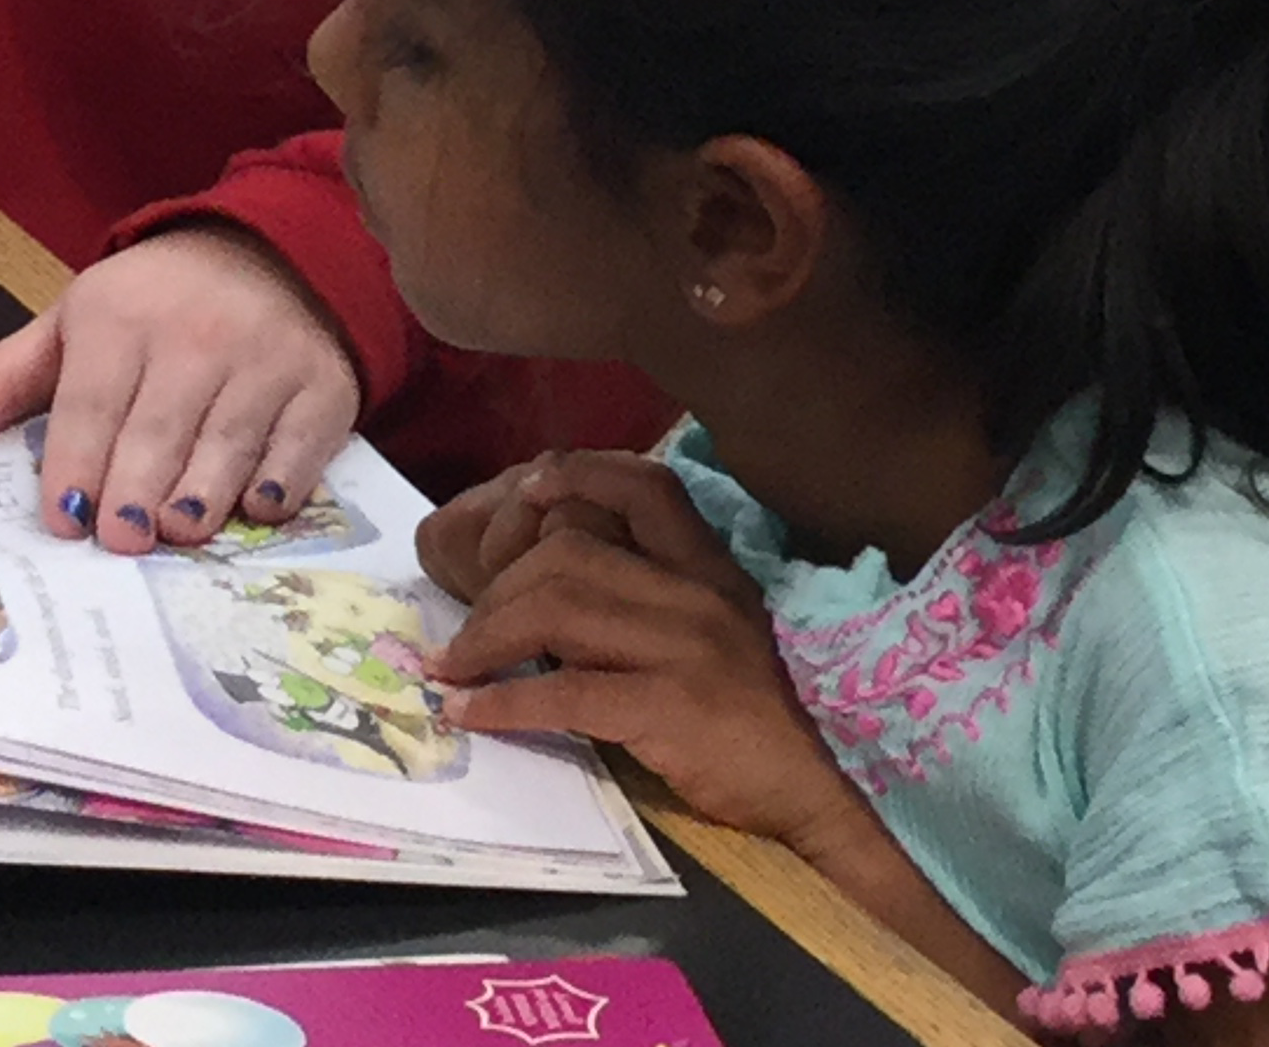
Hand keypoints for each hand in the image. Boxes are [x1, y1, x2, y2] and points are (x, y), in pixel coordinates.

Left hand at [0, 224, 359, 553]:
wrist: (271, 254)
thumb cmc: (154, 306)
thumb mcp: (74, 325)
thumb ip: (0, 380)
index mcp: (119, 317)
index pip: (90, 401)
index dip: (75, 461)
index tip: (62, 516)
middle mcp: (195, 334)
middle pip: (158, 427)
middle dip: (136, 487)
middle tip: (121, 538)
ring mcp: (265, 360)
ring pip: (228, 439)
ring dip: (203, 491)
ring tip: (178, 531)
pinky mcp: (322, 386)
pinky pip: (301, 443)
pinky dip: (282, 479)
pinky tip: (258, 509)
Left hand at [426, 456, 859, 854]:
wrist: (815, 793)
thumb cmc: (750, 718)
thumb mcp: (711, 634)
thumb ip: (647, 600)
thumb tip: (542, 590)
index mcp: (709, 569)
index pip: (645, 486)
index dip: (578, 475)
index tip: (524, 493)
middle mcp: (697, 594)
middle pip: (569, 552)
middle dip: (498, 589)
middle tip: (465, 634)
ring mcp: (686, 648)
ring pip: (558, 609)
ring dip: (486, 639)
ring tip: (453, 669)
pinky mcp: (671, 707)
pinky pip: (567, 692)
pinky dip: (504, 702)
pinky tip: (471, 713)